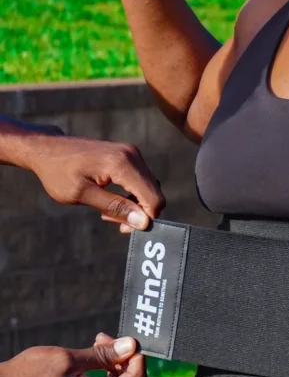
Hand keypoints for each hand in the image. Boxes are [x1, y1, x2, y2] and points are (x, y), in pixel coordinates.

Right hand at [0, 333, 146, 376]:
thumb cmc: (32, 373)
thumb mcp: (69, 358)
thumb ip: (103, 354)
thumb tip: (132, 345)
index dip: (137, 358)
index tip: (125, 339)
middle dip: (125, 357)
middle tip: (106, 337)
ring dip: (116, 360)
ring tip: (99, 340)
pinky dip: (106, 368)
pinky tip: (95, 352)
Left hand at [22, 133, 164, 230]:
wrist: (47, 149)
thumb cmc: (59, 173)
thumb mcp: (82, 195)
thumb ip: (115, 207)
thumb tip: (144, 222)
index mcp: (121, 164)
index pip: (153, 198)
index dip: (145, 218)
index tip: (121, 227)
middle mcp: (132, 155)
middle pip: (153, 193)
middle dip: (138, 213)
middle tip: (110, 220)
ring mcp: (131, 153)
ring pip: (148, 187)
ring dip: (134, 205)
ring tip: (107, 212)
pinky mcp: (128, 155)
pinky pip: (140, 180)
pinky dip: (131, 194)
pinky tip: (111, 199)